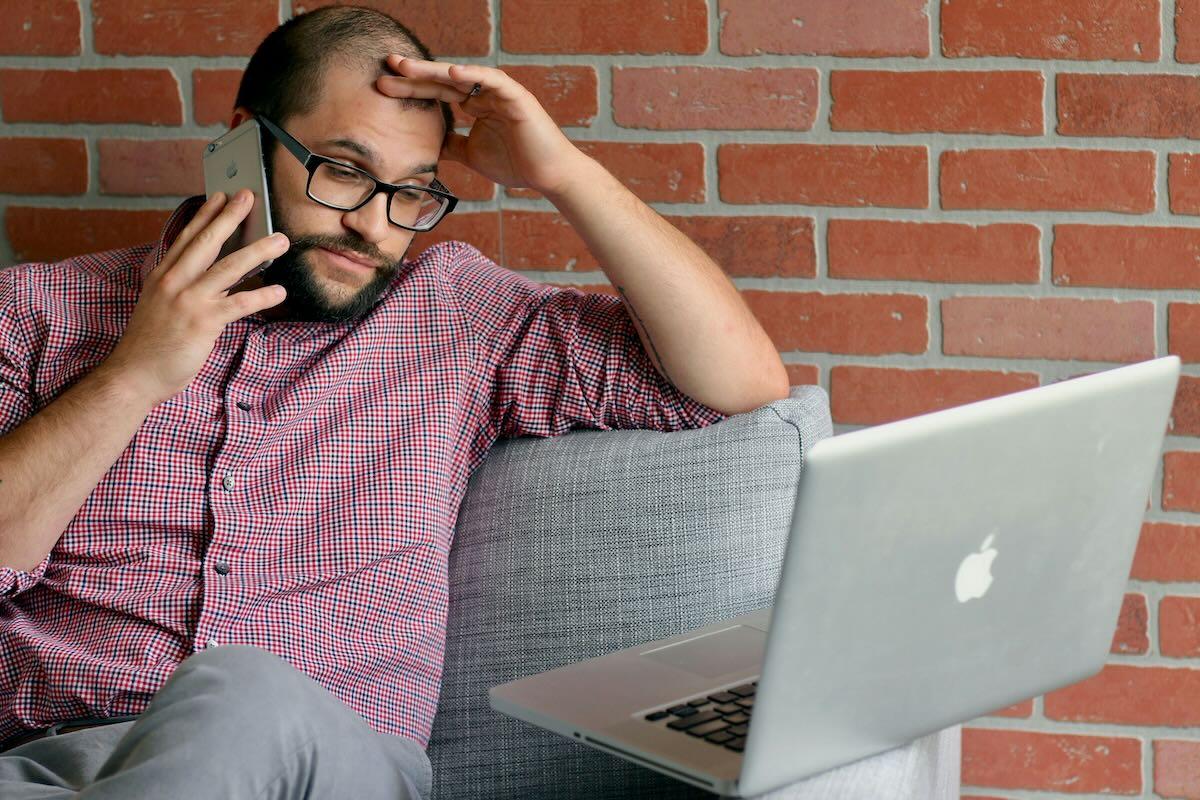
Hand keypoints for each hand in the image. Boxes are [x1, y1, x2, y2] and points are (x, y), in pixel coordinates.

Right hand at [102, 190, 289, 406]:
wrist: (134, 375)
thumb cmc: (150, 344)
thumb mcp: (161, 306)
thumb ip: (184, 288)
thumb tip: (216, 278)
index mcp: (163, 276)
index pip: (186, 238)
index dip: (205, 215)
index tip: (219, 195)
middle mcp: (174, 282)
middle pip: (207, 242)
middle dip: (230, 217)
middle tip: (249, 196)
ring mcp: (188, 300)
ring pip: (229, 268)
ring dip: (258, 251)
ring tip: (280, 240)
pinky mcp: (203, 322)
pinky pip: (239, 304)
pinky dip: (262, 296)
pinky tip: (280, 291)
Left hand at [375, 56, 588, 196]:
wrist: (548, 176)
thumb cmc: (516, 165)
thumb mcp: (472, 155)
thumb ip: (452, 146)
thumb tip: (430, 145)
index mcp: (475, 105)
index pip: (437, 93)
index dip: (411, 88)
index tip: (383, 86)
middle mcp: (485, 94)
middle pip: (443, 80)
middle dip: (415, 73)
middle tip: (387, 65)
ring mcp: (500, 93)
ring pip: (463, 76)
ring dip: (434, 71)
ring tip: (408, 67)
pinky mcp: (517, 97)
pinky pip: (493, 80)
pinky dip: (473, 75)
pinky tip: (451, 73)